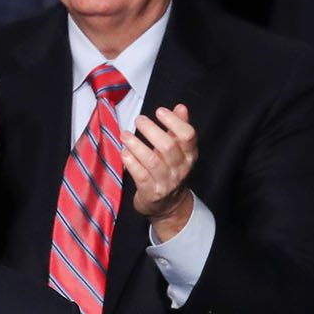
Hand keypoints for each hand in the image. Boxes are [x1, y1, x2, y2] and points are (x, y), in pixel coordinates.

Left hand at [125, 104, 196, 235]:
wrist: (169, 206)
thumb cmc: (170, 171)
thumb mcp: (179, 151)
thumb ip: (179, 128)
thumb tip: (180, 107)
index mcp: (189, 155)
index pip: (188, 136)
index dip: (174, 122)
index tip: (159, 111)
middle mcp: (180, 169)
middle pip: (168, 146)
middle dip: (151, 130)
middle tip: (138, 120)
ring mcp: (166, 182)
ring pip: (152, 161)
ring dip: (136, 145)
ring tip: (125, 134)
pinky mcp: (151, 192)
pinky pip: (140, 175)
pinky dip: (131, 162)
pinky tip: (124, 152)